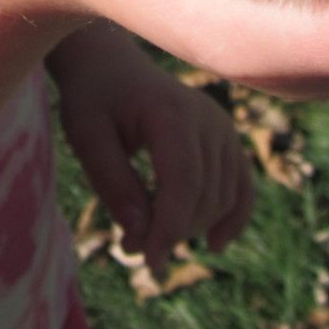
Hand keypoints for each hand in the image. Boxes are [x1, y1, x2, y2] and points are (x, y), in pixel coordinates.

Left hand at [47, 22, 252, 272]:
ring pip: (223, 197)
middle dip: (171, 232)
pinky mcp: (228, 138)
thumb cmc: (94, 100)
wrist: (113, 68)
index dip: (170, 228)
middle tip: (129, 247)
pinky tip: (212, 244)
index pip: (184, 182)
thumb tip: (141, 235)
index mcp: (171, 112)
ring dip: (191, 227)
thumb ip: (112, 183)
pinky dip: (232, 217)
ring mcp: (223, 127)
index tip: (148, 261)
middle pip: (204, 195)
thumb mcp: (86, 136)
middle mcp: (207, 118)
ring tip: (148, 237)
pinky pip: (242, 186)